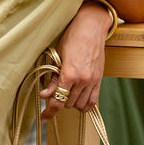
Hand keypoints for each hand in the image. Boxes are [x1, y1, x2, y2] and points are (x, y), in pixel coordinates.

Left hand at [40, 1, 111, 119]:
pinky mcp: (99, 79)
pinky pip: (93, 101)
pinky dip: (85, 104)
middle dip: (60, 102)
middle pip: (68, 104)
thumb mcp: (58, 56)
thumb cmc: (73, 37)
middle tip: (55, 93)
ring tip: (67, 93)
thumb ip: (52, 79)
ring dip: (72, 103)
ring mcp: (93, 80)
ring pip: (80, 105)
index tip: (44, 117)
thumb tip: (44, 96)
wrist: (91, 27)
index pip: (58, 101)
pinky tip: (79, 98)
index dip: (49, 112)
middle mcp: (83, 80)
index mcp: (69, 74)